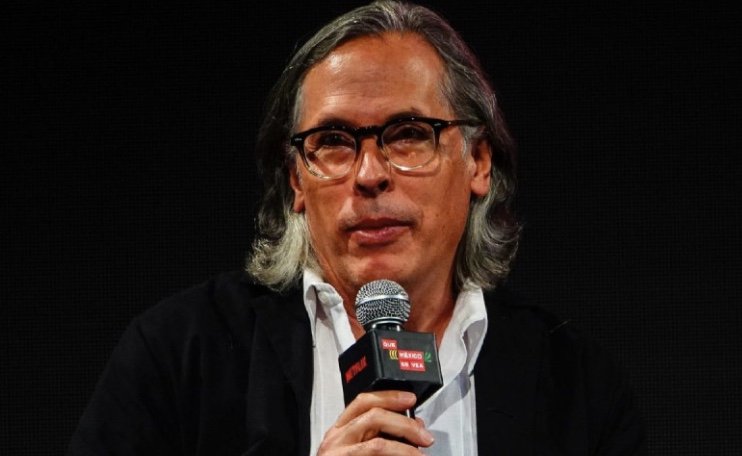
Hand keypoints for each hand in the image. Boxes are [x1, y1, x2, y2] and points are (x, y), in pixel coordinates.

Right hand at [317, 390, 434, 454]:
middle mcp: (336, 439)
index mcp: (340, 429)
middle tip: (423, 435)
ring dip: (405, 449)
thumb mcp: (355, 447)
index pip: (363, 402)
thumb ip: (377, 435)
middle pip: (374, 417)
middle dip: (405, 424)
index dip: (389, 396)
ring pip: (378, 444)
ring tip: (419, 455)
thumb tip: (412, 426)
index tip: (409, 399)